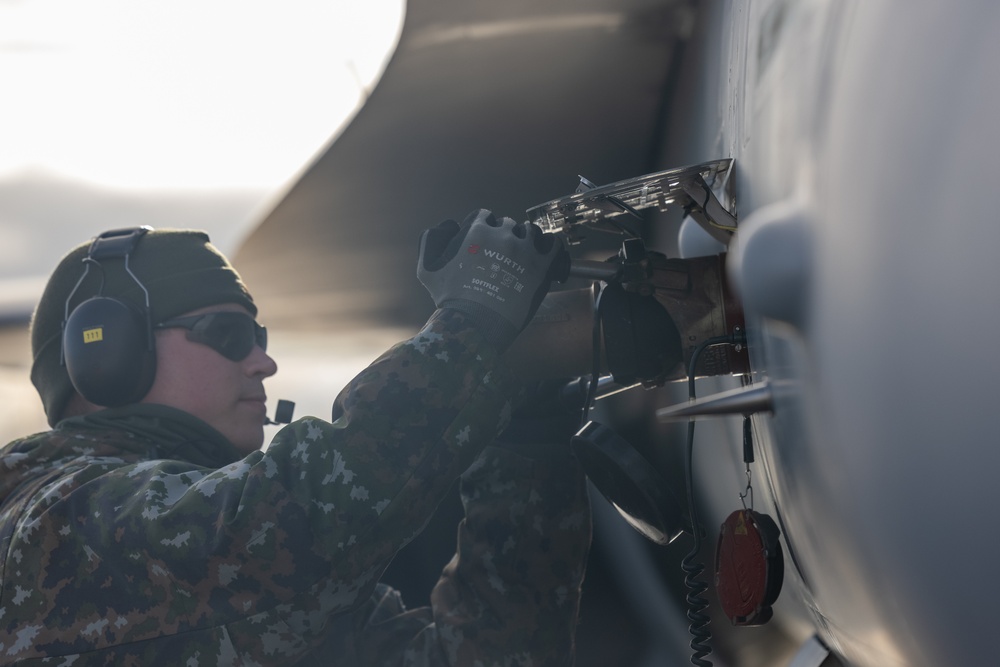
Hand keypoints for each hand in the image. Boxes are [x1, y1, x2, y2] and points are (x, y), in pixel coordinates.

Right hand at [418, 209, 568, 350]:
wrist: (475, 325)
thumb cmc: (450, 300)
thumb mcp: (427, 269)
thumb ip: (431, 239)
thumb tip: (450, 225)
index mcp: (477, 231)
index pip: (485, 216)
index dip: (484, 229)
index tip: (485, 243)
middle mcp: (503, 235)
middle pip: (508, 224)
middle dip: (504, 236)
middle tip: (502, 256)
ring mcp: (525, 249)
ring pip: (530, 231)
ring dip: (526, 240)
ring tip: (522, 256)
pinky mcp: (542, 265)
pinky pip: (553, 244)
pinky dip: (548, 247)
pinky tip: (543, 257)